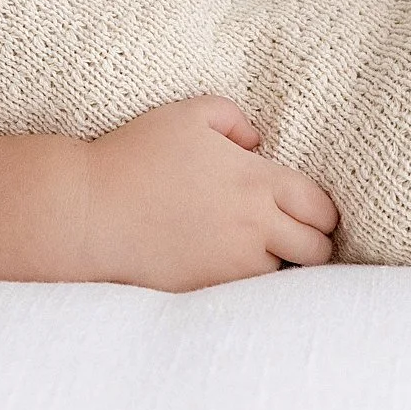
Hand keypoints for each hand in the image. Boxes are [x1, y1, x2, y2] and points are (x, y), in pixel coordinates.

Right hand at [80, 95, 337, 291]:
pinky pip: (247, 295)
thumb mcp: (187, 114)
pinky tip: (229, 265)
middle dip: (314, 243)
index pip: (321, 209)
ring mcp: (230, 265)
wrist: (88, 212)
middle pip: (316, 250)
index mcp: (256, 182)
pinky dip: (248, 283)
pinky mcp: (206, 291)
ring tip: (261, 250)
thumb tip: (257, 143)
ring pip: (283, 276)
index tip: (309, 210)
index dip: (322, 212)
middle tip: (295, 234)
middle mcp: (253, 228)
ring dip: (280, 265)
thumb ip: (233, 118)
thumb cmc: (135, 155)